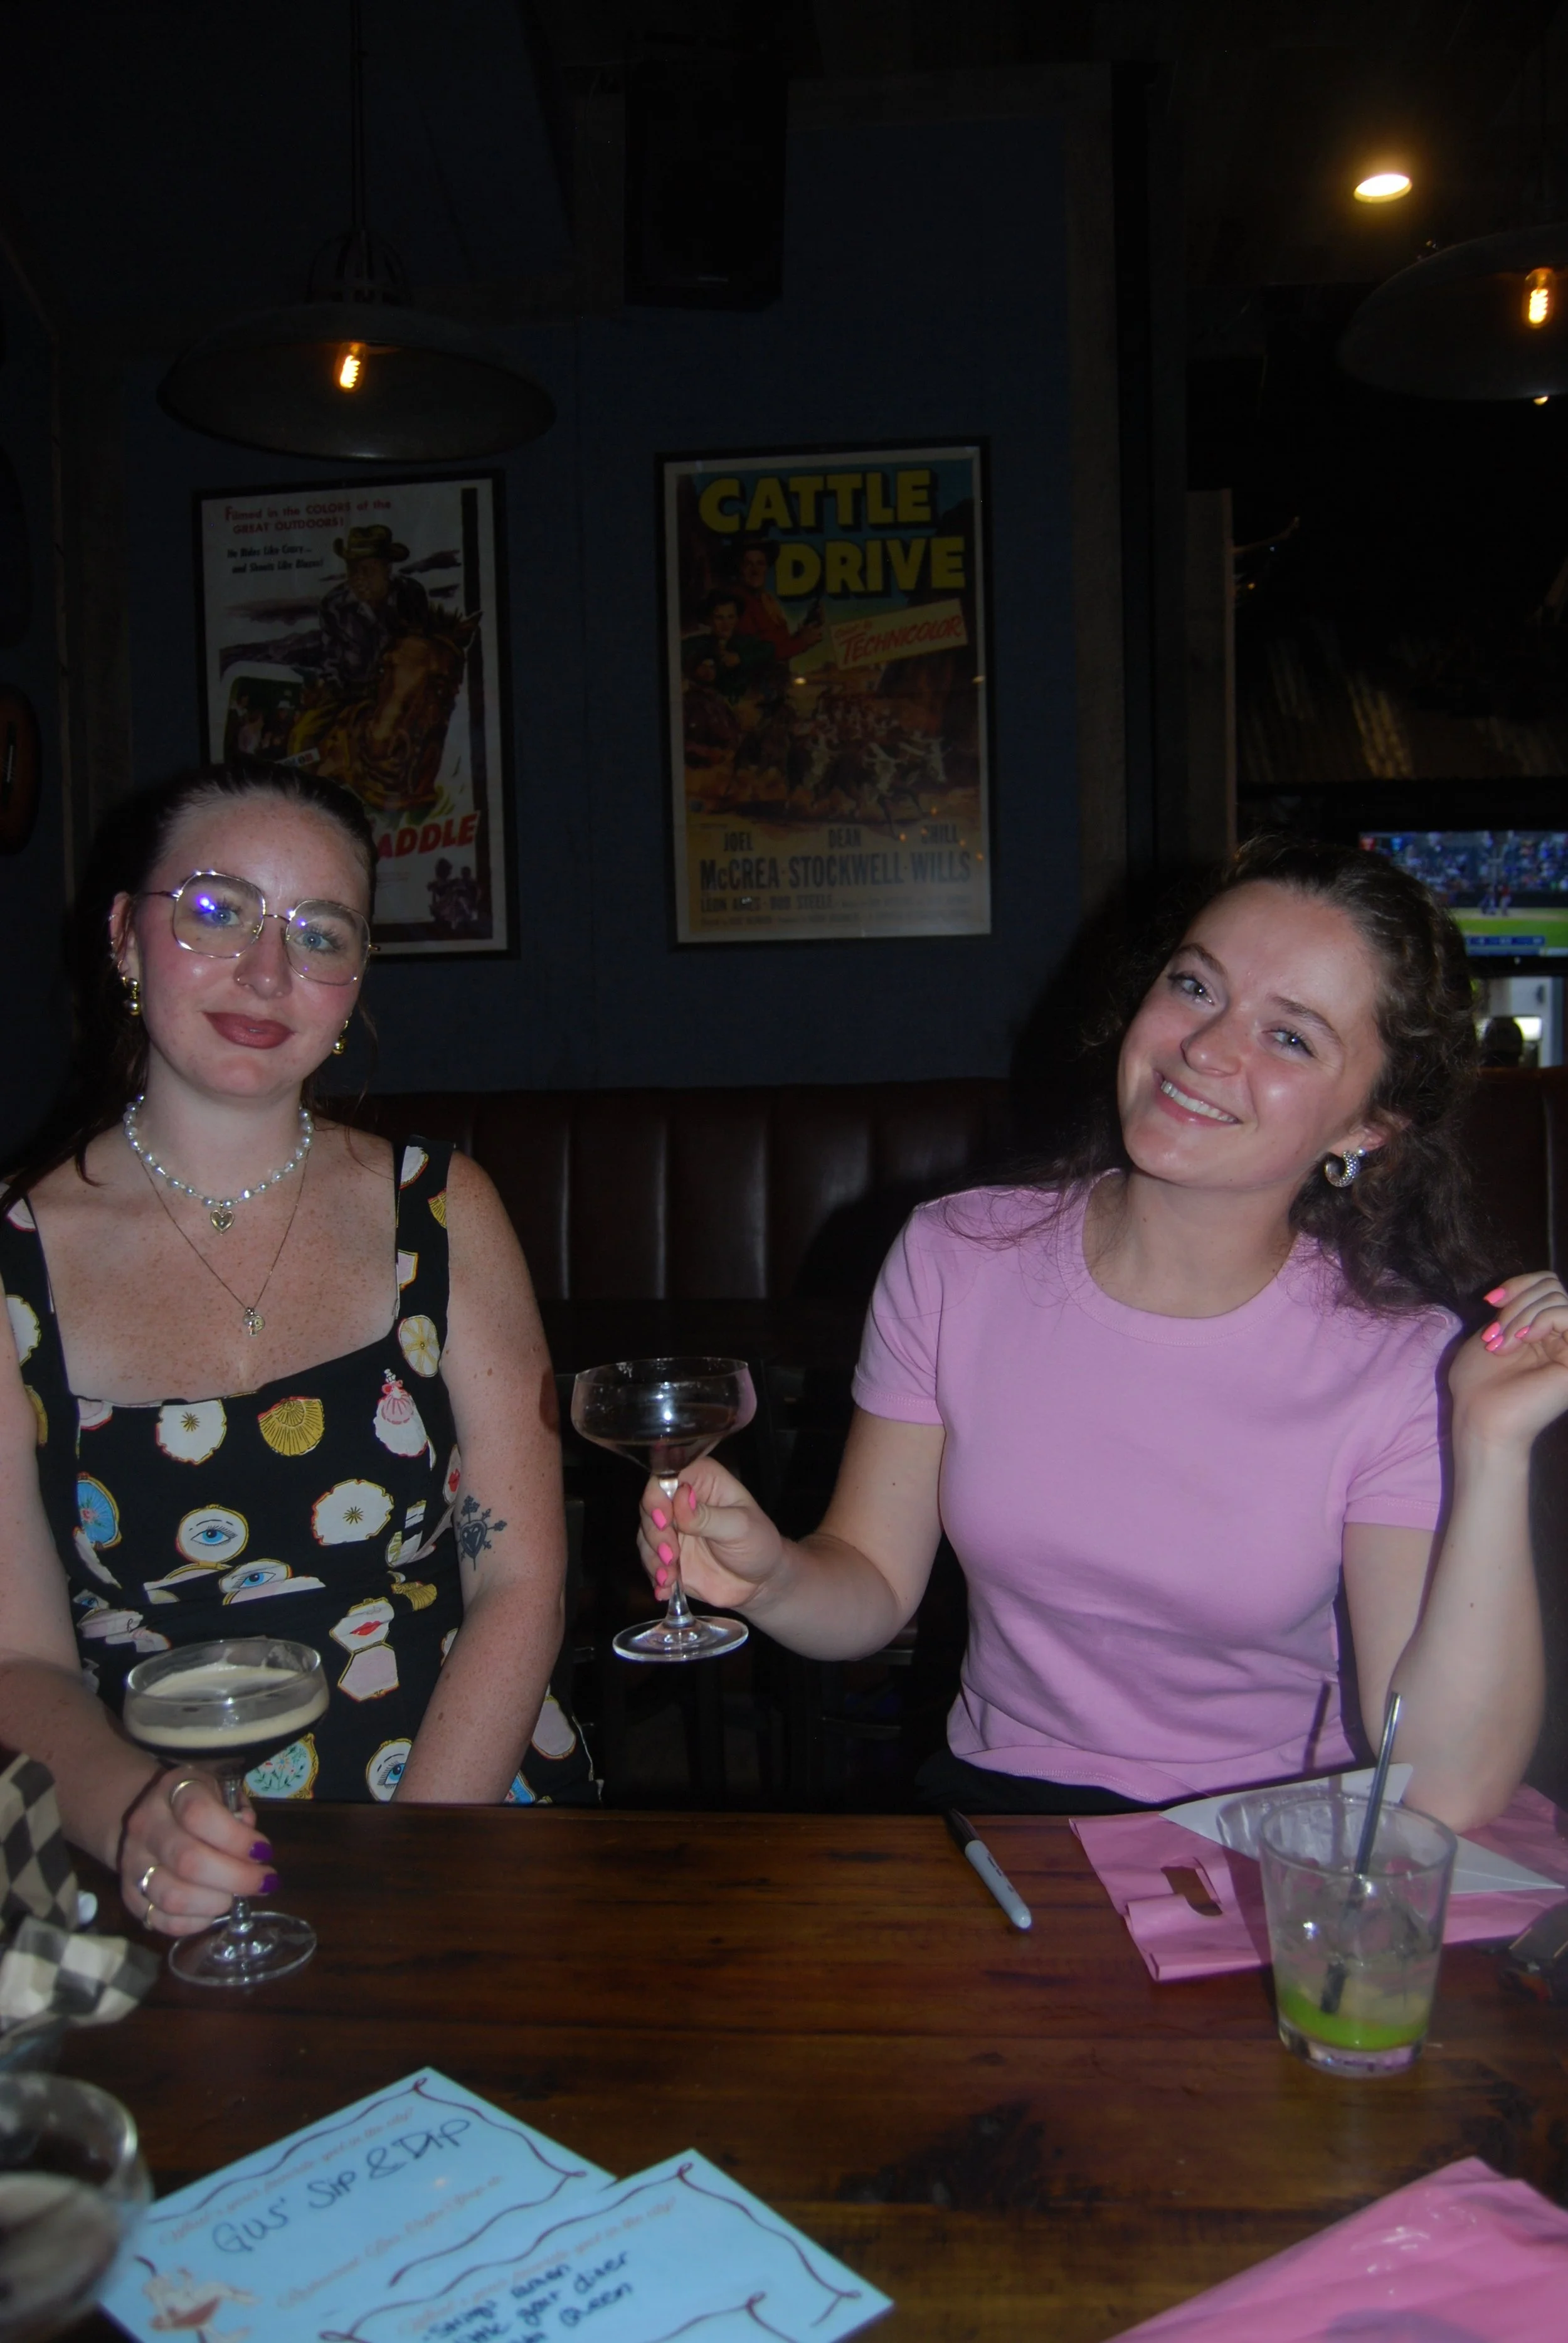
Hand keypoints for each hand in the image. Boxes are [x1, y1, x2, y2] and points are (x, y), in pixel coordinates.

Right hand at [119, 1768, 276, 1938]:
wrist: (150, 1817)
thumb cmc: (197, 1803)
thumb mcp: (221, 1790)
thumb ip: (239, 1813)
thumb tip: (253, 1848)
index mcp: (172, 1789)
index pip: (199, 1814)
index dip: (237, 1838)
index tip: (264, 1851)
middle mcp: (146, 1825)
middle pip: (188, 1861)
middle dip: (236, 1877)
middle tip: (263, 1881)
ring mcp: (132, 1863)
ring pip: (173, 1896)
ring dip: (216, 1903)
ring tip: (236, 1896)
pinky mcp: (129, 1895)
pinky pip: (161, 1920)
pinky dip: (195, 1921)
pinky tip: (213, 1909)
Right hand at [638, 1457, 785, 1614]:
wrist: (759, 1582)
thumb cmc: (757, 1543)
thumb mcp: (739, 1527)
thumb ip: (707, 1515)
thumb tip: (680, 1497)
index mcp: (702, 1481)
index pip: (669, 1475)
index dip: (659, 1495)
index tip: (663, 1519)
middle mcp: (681, 1500)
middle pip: (650, 1505)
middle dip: (655, 1532)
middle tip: (671, 1555)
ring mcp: (673, 1528)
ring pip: (646, 1534)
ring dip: (653, 1557)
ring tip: (669, 1576)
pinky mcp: (667, 1555)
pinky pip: (650, 1561)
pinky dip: (654, 1576)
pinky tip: (665, 1589)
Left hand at [1449, 1271, 1567, 1453]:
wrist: (1481, 1420)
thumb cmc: (1478, 1385)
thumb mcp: (1492, 1333)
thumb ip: (1513, 1308)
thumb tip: (1526, 1287)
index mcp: (1541, 1330)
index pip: (1547, 1284)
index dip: (1519, 1284)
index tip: (1491, 1300)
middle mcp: (1561, 1337)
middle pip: (1553, 1287)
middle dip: (1517, 1302)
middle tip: (1495, 1335)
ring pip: (1559, 1298)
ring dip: (1522, 1315)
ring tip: (1503, 1344)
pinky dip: (1541, 1319)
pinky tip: (1523, 1340)